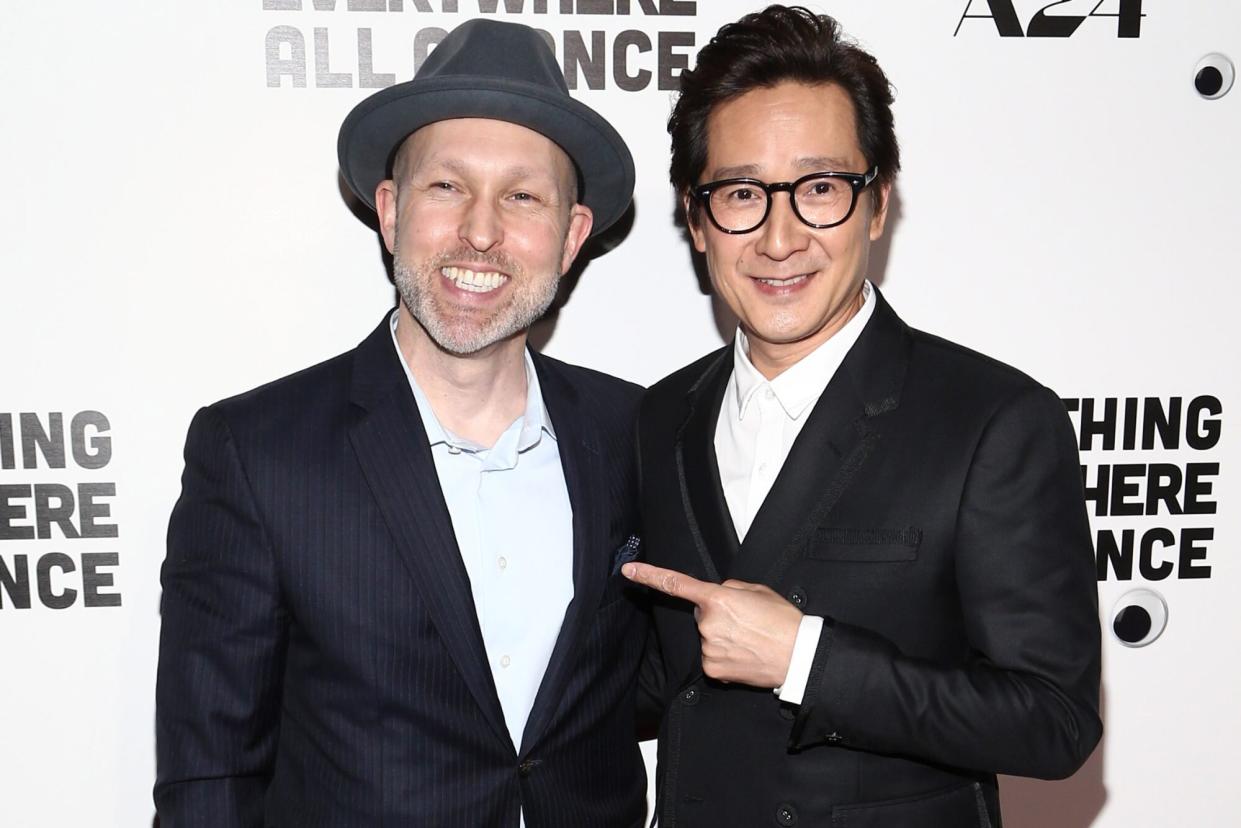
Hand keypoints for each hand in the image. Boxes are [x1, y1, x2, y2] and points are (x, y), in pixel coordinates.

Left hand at [622, 562, 801, 688]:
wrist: (798, 656)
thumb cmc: (783, 622)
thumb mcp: (758, 591)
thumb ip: (730, 589)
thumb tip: (718, 597)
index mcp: (718, 599)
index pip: (676, 584)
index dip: (649, 575)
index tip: (629, 571)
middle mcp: (708, 624)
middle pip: (702, 614)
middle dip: (718, 614)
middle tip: (746, 621)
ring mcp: (709, 648)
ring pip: (707, 636)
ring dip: (723, 635)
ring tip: (749, 638)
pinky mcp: (712, 669)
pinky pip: (712, 656)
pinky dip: (725, 654)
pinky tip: (744, 653)